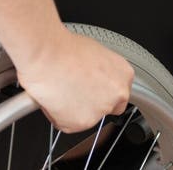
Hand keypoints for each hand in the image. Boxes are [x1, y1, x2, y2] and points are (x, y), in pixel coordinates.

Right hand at [16, 26, 133, 133]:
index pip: (119, 93)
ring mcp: (99, 112)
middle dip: (92, 102)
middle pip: (106, 107)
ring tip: (62, 87)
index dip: (103, 91)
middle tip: (76, 88)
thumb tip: (95, 78)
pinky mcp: (80, 124)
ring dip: (75, 108)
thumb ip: (102, 72)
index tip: (93, 88)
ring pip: (87, 117)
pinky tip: (56, 97)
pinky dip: (60, 114)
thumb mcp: (95, 53)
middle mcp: (116, 95)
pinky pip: (69, 123)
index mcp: (124, 74)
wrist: (48, 55)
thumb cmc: (67, 49)